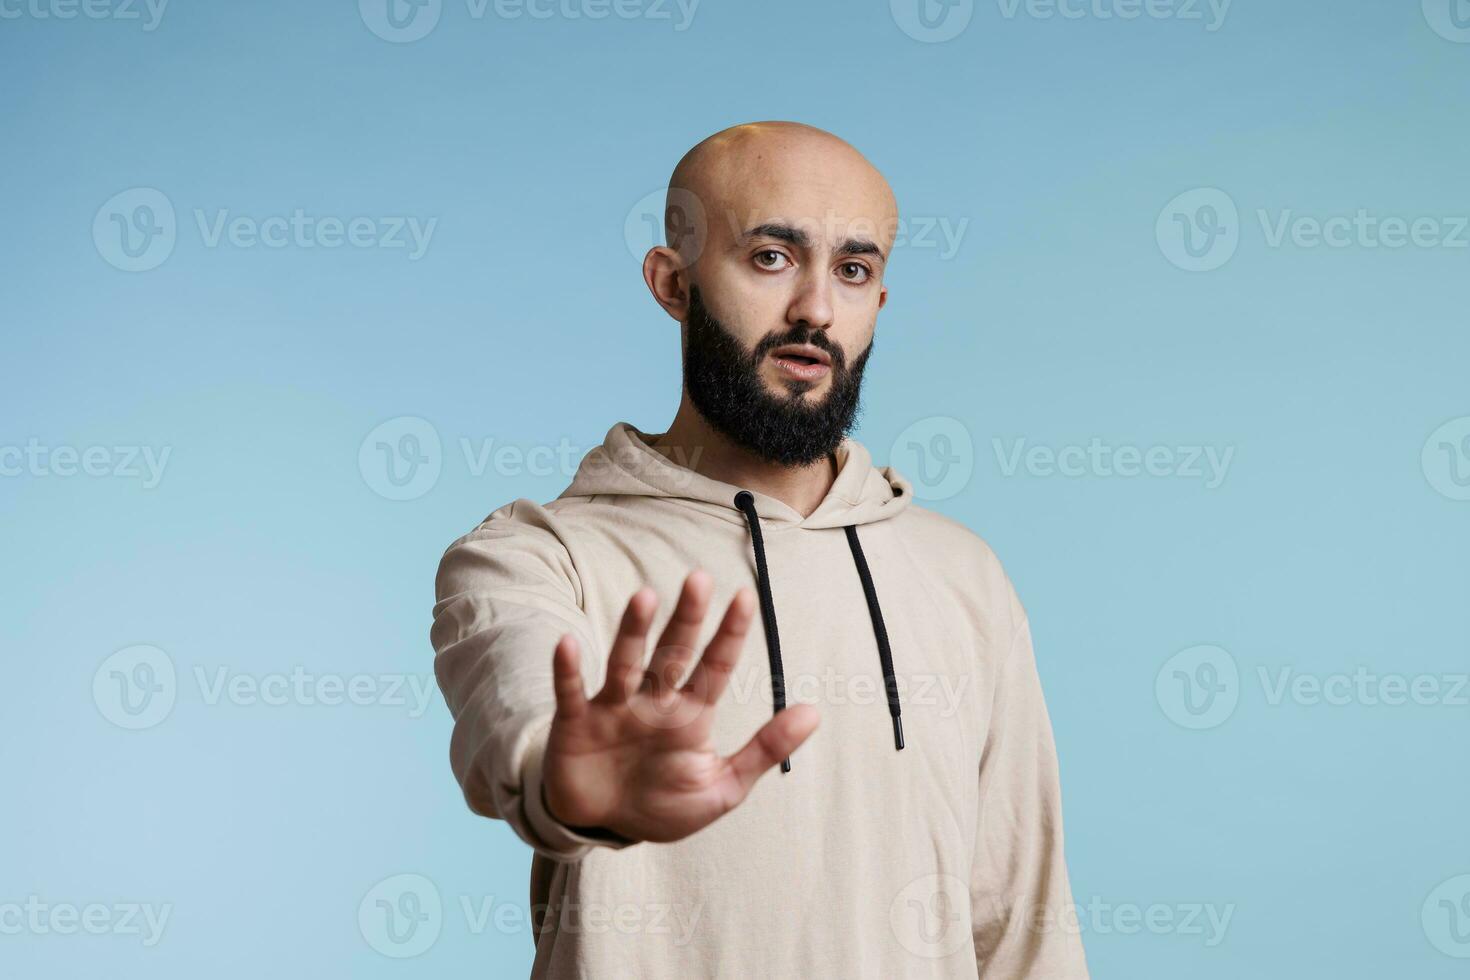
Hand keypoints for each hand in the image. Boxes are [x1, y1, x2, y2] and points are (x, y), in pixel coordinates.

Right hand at [541, 569, 819, 843]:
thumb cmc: (663, 802)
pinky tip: (568, 643)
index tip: (746, 597)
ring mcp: (613, 709)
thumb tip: (814, 711)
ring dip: (634, 632)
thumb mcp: (722, 787)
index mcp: (690, 714)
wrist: (604, 826)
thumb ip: (765, 750)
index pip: (715, 666)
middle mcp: (653, 701)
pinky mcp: (575, 725)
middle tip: (700, 580)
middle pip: (672, 654)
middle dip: (686, 619)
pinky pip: (571, 693)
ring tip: (646, 597)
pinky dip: (568, 670)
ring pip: (626, 664)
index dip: (729, 634)